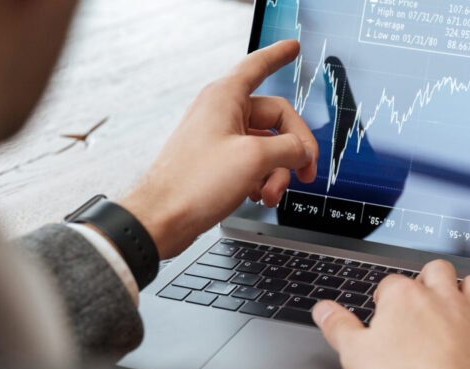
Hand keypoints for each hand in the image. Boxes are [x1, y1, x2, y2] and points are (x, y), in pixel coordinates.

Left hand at [121, 40, 317, 258]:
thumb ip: (289, 148)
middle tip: (306, 172)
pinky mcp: (218, 163)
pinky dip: (263, 179)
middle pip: (276, 119)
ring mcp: (220, 139)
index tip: (292, 48)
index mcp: (226, 98)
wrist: (163, 218)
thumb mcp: (254, 159)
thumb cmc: (194, 183)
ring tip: (272, 193)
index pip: (258, 66)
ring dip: (278, 172)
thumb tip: (304, 151)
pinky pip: (254, 163)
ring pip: (268, 146)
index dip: (278, 56)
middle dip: (293, 149)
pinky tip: (259, 195)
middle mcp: (222, 114)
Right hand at [312, 260, 469, 368]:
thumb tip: (323, 309)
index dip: (384, 301)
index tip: (382, 318)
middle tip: (420, 303)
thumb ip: (339, 328)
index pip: (390, 284)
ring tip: (456, 304)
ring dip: (466, 289)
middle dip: (428, 281)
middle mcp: (442, 296)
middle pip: (436, 270)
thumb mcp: (356, 357)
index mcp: (404, 298)